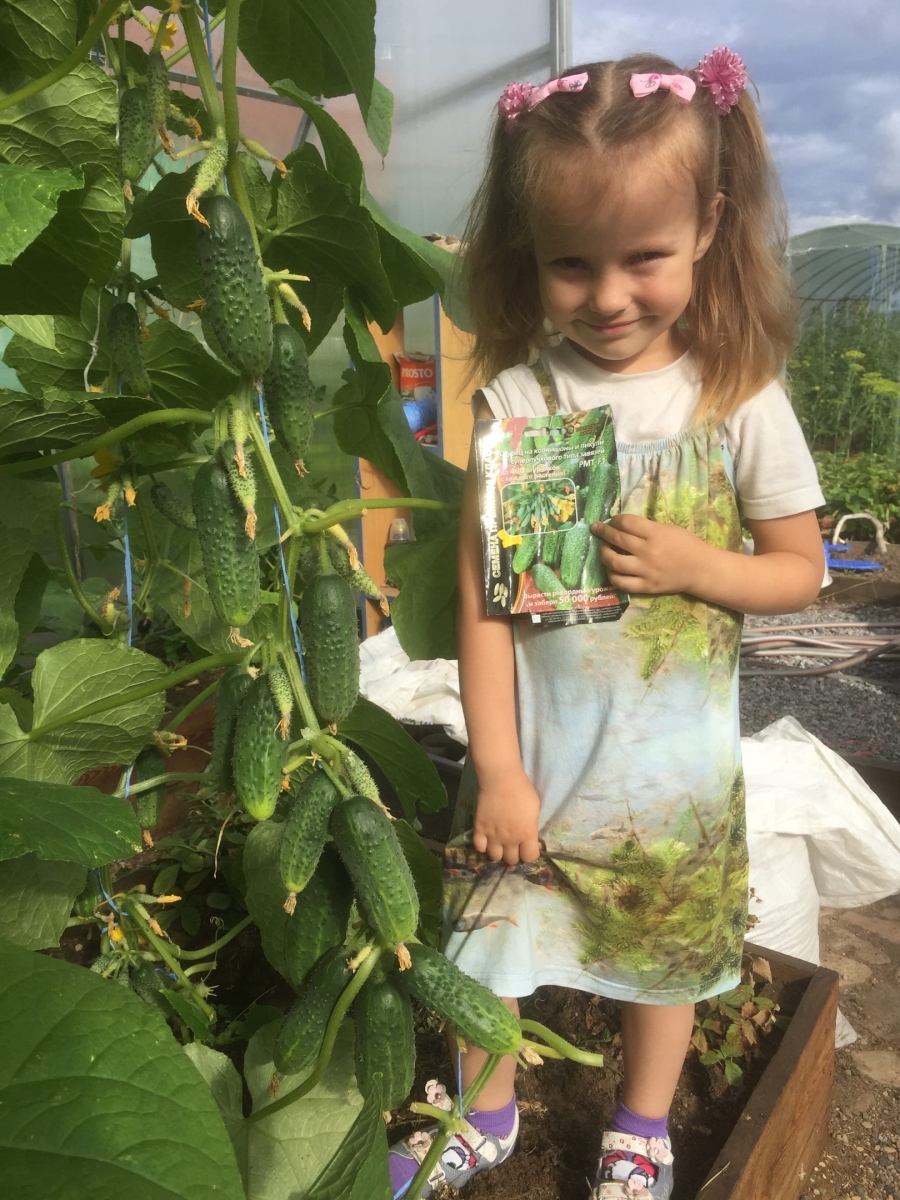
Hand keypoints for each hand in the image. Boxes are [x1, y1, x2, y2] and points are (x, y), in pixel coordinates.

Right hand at [472, 769, 541, 865]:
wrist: (501, 779)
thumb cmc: (522, 790)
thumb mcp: (535, 810)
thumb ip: (531, 827)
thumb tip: (529, 835)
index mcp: (526, 834)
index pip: (529, 858)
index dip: (529, 854)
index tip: (527, 848)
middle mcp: (510, 839)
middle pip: (511, 860)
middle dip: (513, 854)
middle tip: (513, 845)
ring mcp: (493, 835)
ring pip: (495, 857)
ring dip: (498, 852)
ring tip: (499, 844)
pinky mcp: (479, 829)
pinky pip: (479, 847)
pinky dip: (483, 846)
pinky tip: (486, 839)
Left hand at [591, 514, 710, 594]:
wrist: (700, 569)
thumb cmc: (686, 545)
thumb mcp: (668, 529)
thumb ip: (647, 528)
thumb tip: (623, 526)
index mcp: (655, 534)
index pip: (626, 522)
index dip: (615, 520)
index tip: (612, 520)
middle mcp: (647, 551)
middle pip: (617, 539)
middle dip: (603, 531)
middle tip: (596, 529)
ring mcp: (645, 570)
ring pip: (614, 561)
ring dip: (604, 553)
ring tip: (603, 549)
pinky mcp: (646, 586)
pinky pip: (621, 582)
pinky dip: (612, 575)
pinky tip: (611, 569)